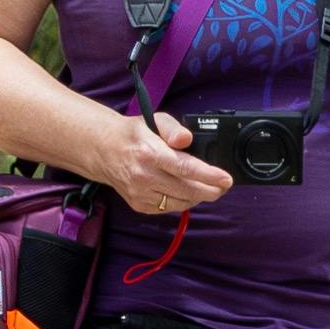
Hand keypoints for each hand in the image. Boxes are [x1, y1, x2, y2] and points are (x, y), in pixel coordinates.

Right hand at [102, 112, 234, 218]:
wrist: (102, 149)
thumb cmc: (134, 134)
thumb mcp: (155, 120)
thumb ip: (174, 128)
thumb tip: (186, 139)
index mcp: (149, 154)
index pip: (185, 168)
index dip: (209, 176)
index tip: (226, 179)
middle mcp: (143, 176)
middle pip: (187, 190)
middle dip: (212, 190)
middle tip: (224, 185)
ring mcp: (140, 193)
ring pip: (180, 203)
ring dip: (198, 197)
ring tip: (207, 187)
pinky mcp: (138, 204)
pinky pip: (168, 208)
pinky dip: (182, 202)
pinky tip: (186, 192)